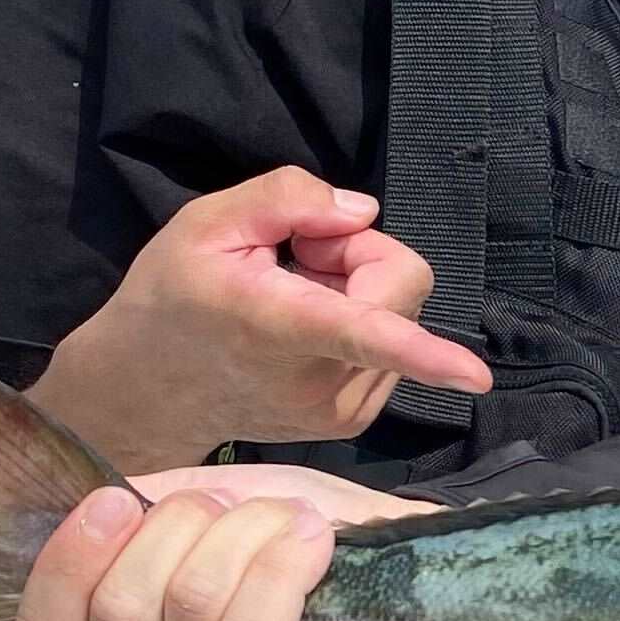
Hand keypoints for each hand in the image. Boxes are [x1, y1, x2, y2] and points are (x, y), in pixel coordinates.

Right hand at [18, 468, 439, 620]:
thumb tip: (110, 504)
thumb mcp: (212, 513)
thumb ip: (148, 514)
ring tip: (291, 525)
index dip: (69, 560)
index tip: (116, 500)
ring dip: (247, 537)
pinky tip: (313, 546)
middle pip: (123, 606)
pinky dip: (281, 568)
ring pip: (192, 608)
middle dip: (184, 524)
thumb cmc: (305, 551)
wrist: (412, 581)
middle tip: (241, 510)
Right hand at [29, 169, 493, 475]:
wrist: (145, 388)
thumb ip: (285, 199)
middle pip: (401, 285)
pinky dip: (358, 323)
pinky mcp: (351, 421)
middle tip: (297, 258)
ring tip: (291, 296)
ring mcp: (338, 411)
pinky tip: (304, 326)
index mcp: (279, 326)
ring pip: (401, 314)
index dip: (426, 352)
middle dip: (360, 256)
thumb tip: (362, 214)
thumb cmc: (173, 297)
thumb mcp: (206, 224)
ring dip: (358, 292)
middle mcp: (318, 381)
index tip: (474, 375)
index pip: (363, 334)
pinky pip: (391, 347)